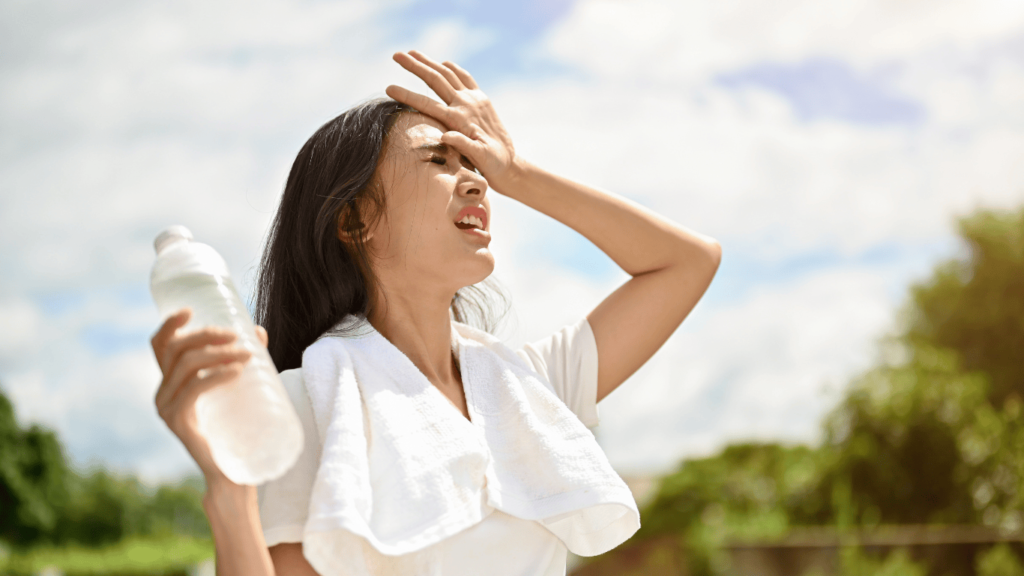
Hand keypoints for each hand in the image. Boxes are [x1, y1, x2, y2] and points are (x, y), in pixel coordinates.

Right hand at [150, 309, 269, 484]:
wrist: (232, 474)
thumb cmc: (235, 429)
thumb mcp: (237, 388)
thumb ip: (243, 360)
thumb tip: (258, 331)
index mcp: (171, 382)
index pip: (160, 346)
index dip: (170, 324)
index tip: (191, 310)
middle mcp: (162, 393)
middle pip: (176, 350)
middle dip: (206, 335)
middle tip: (238, 336)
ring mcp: (167, 408)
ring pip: (187, 366)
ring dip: (218, 353)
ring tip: (248, 354)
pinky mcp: (178, 422)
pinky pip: (194, 389)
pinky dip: (216, 375)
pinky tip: (236, 371)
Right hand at [385, 50, 519, 191]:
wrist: (510, 164)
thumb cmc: (492, 164)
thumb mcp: (479, 158)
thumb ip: (463, 145)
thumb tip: (445, 136)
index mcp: (460, 119)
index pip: (427, 104)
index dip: (407, 95)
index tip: (389, 88)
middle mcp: (466, 104)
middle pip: (435, 79)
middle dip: (415, 65)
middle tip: (395, 54)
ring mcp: (474, 99)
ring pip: (447, 73)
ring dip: (429, 62)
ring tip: (412, 52)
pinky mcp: (482, 99)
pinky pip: (465, 78)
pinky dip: (452, 68)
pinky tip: (444, 63)